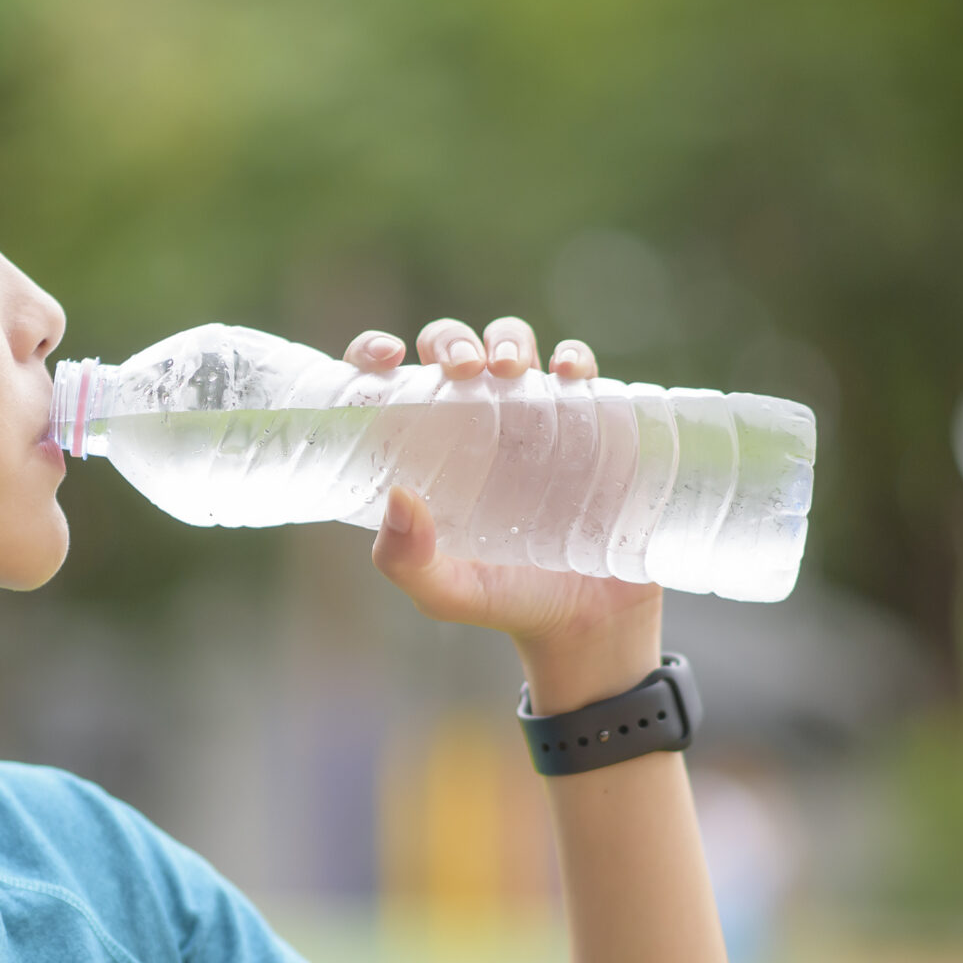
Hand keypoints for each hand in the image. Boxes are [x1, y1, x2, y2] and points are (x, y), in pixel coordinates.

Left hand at [343, 316, 664, 710]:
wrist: (588, 624)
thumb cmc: (504, 602)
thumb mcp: (446, 593)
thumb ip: (407, 560)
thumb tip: (397, 495)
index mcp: (425, 450)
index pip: (387, 384)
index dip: (373, 352)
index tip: (384, 356)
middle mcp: (473, 422)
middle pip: (451, 348)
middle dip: (451, 341)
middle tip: (462, 370)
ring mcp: (532, 417)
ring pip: (512, 344)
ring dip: (507, 339)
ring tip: (510, 370)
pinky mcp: (589, 421)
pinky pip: (581, 369)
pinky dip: (575, 358)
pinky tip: (571, 376)